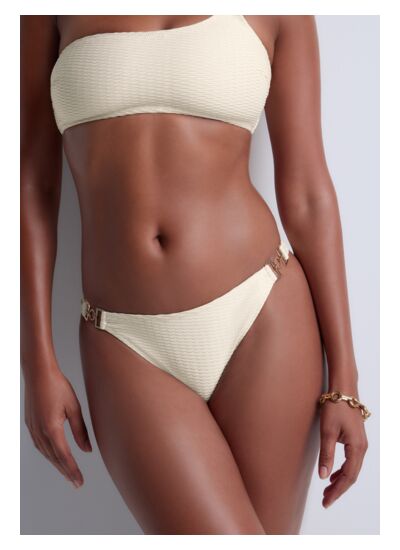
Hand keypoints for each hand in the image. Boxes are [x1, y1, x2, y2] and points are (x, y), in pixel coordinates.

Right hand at [24, 365, 91, 487]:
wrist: (38, 373)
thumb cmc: (58, 386)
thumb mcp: (74, 407)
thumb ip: (80, 430)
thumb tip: (87, 450)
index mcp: (52, 428)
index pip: (64, 456)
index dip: (72, 470)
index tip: (80, 482)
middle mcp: (40, 432)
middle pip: (54, 458)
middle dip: (66, 472)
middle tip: (76, 483)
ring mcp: (33, 429)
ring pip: (46, 453)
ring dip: (57, 464)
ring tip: (68, 473)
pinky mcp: (30, 425)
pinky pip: (40, 446)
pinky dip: (49, 454)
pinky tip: (55, 456)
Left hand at [318, 394, 368, 507]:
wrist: (343, 389)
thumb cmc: (335, 407)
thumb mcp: (327, 430)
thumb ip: (326, 454)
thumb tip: (324, 476)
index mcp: (357, 447)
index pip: (348, 476)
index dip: (337, 491)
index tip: (326, 501)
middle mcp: (362, 447)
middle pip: (352, 475)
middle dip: (339, 489)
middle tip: (325, 500)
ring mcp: (360, 443)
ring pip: (352, 468)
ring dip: (340, 480)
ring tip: (327, 490)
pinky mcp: (356, 438)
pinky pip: (351, 460)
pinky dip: (343, 470)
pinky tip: (333, 473)